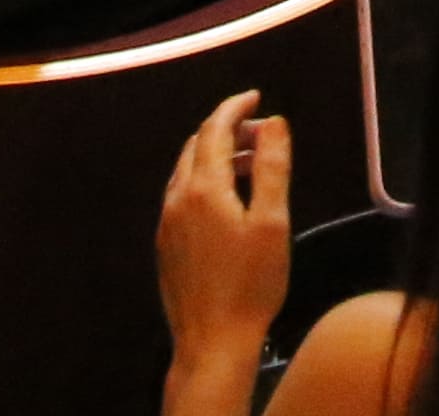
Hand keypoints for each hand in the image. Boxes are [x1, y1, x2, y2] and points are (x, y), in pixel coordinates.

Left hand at [156, 90, 295, 370]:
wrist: (212, 342)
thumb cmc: (250, 284)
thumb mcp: (273, 221)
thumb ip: (271, 167)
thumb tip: (273, 122)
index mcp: (204, 188)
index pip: (215, 128)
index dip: (235, 107)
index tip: (255, 96)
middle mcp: (177, 199)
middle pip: (198, 145)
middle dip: (228, 130)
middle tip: (262, 135)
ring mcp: (167, 223)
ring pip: (186, 170)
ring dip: (215, 156)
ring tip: (249, 166)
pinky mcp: (165, 245)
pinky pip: (181, 195)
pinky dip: (204, 181)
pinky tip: (226, 202)